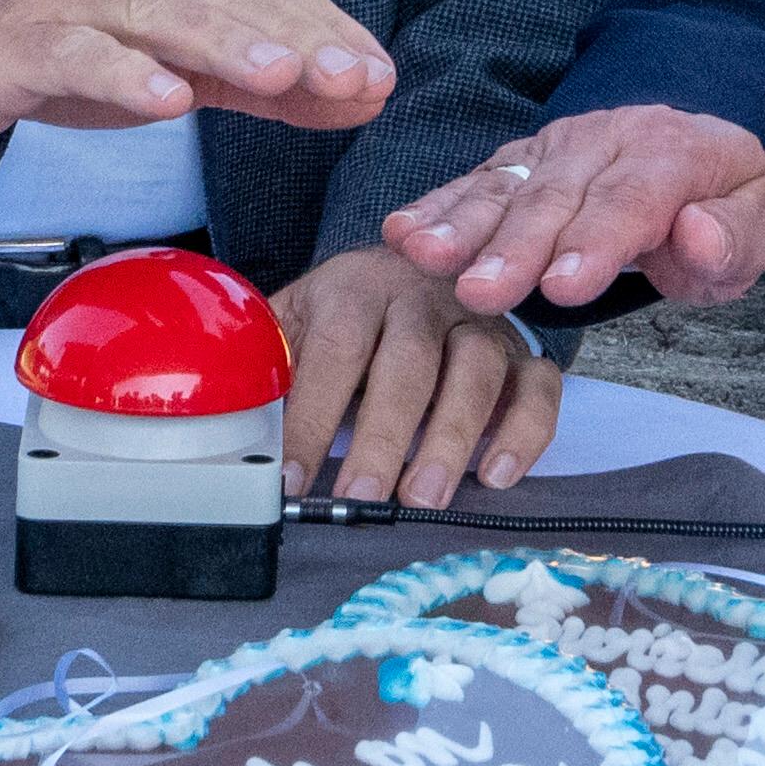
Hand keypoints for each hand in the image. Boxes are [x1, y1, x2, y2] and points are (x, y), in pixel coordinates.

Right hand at [0, 0, 393, 145]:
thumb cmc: (77, 49)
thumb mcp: (182, 67)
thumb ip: (268, 84)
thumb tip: (363, 95)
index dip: (326, 29)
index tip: (379, 74)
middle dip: (296, 34)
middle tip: (353, 75)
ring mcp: (79, 3)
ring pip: (161, 12)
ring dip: (226, 41)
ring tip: (281, 75)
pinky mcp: (26, 43)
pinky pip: (80, 54)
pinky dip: (125, 73)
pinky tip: (167, 100)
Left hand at [274, 245, 561, 508]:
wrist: (416, 265)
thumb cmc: (345, 317)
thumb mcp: (297, 320)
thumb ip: (267, 362)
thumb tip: (225, 418)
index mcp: (356, 287)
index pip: (335, 351)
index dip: (313, 417)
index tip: (292, 481)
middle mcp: (424, 294)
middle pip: (409, 361)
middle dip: (383, 436)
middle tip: (362, 500)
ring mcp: (479, 320)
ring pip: (476, 370)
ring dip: (450, 437)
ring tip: (422, 497)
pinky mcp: (522, 350)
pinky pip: (539, 386)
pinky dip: (525, 430)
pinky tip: (497, 476)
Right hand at [377, 105, 764, 318]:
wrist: (690, 154)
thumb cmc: (717, 208)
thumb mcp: (753, 229)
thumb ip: (732, 238)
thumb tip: (699, 236)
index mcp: (673, 153)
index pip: (631, 199)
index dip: (595, 242)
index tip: (562, 287)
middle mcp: (606, 139)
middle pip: (557, 196)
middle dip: (516, 247)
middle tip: (482, 293)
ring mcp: (555, 145)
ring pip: (507, 187)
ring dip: (462, 225)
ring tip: (423, 256)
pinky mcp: (518, 160)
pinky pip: (475, 184)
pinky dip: (436, 207)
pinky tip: (402, 233)